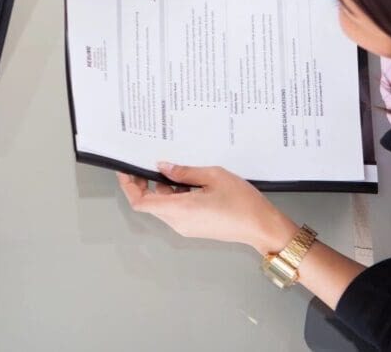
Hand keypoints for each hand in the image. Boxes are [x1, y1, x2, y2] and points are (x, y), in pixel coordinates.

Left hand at [117, 163, 299, 253]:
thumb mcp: (213, 176)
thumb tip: (163, 167)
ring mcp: (186, 227)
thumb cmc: (242, 203)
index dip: (129, 186)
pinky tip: (189, 181)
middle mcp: (178, 222)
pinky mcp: (195, 227)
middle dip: (145, 183)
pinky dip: (175, 195)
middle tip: (149, 162)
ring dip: (163, 188)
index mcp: (179, 210)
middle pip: (150, 203)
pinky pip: (176, 210)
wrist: (263, 228)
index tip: (127, 169)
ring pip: (163, 205)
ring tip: (177, 168)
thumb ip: (184, 172)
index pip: (140, 202)